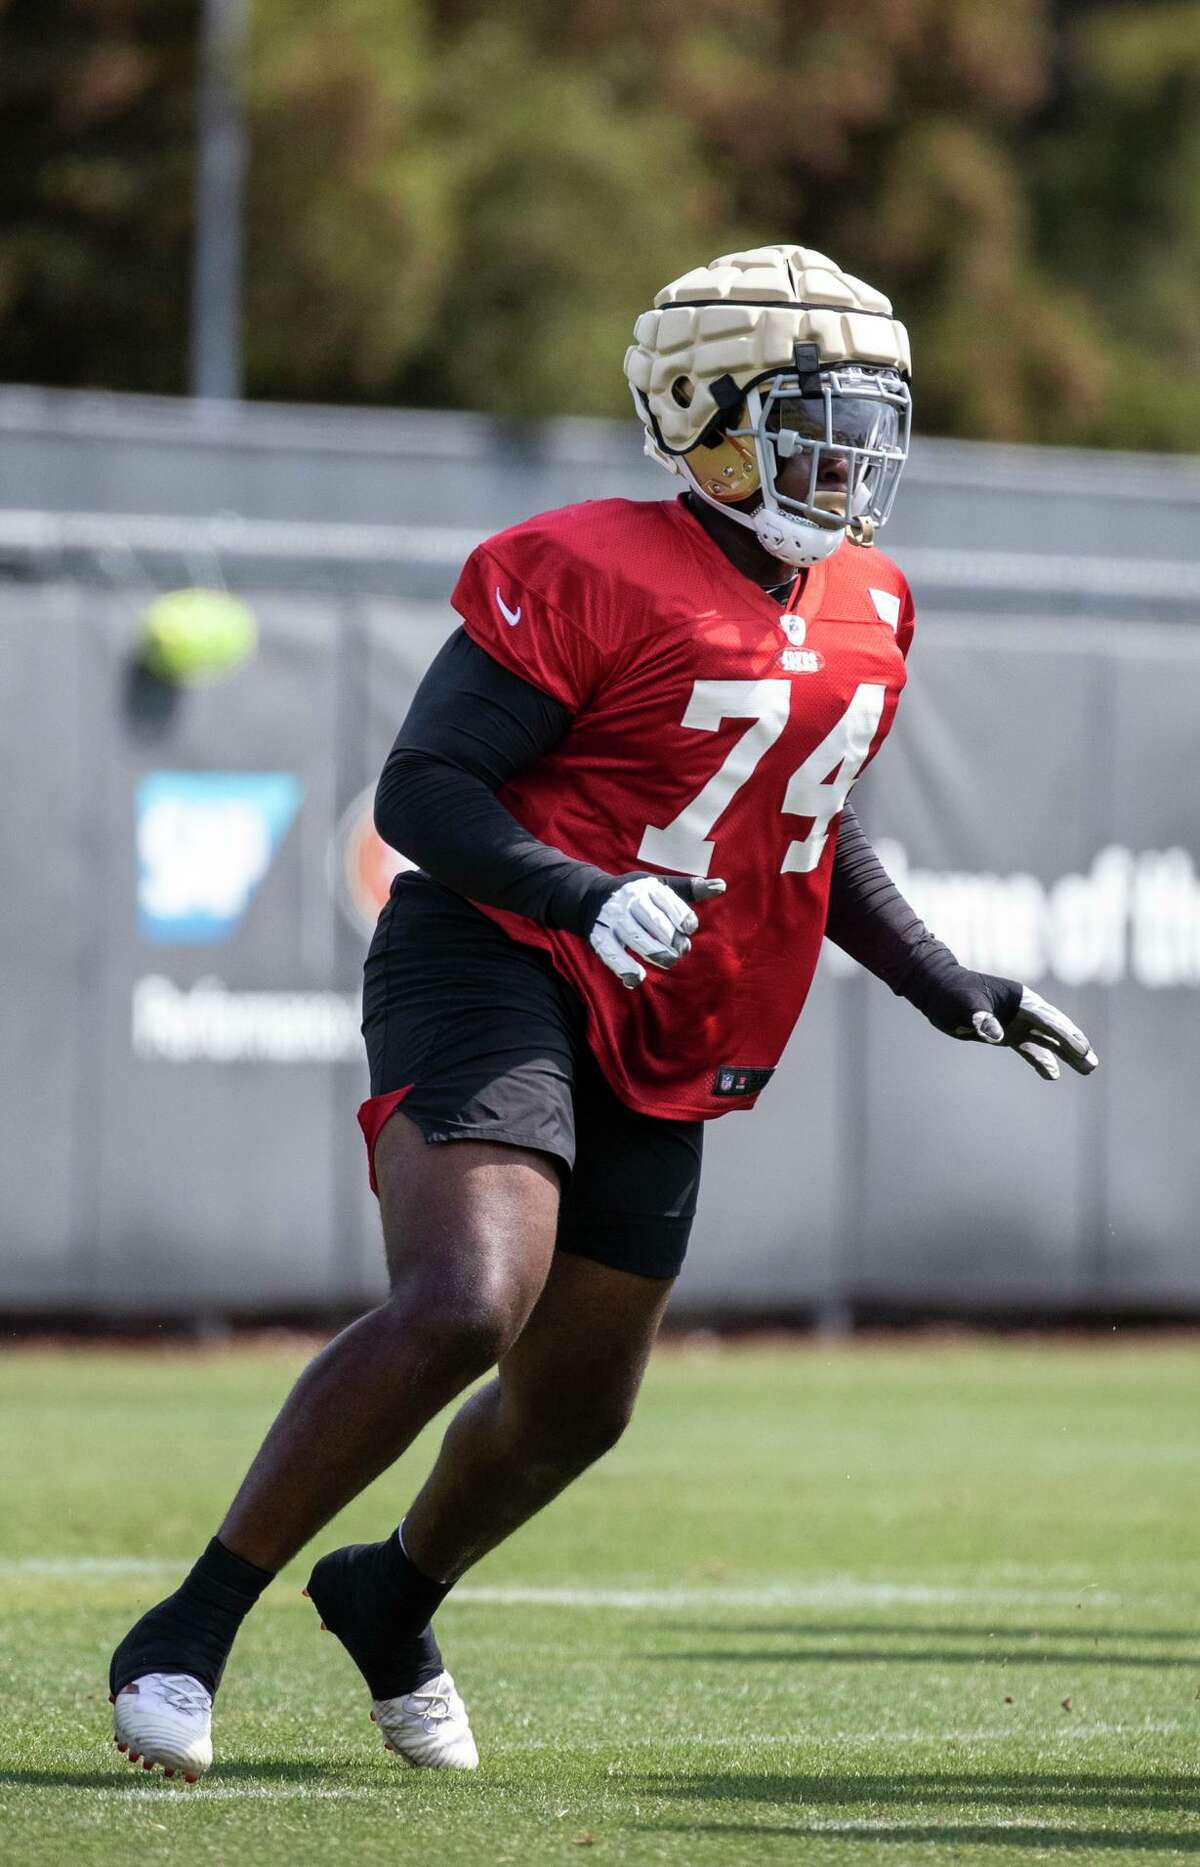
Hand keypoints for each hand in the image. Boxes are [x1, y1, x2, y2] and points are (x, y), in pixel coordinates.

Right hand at [589, 874, 725, 988]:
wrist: (591, 897)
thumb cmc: (636, 894)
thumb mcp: (660, 886)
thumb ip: (690, 888)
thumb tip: (721, 885)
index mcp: (647, 887)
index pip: (668, 901)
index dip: (682, 916)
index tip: (690, 928)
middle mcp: (629, 901)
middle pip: (654, 921)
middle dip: (672, 939)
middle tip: (682, 950)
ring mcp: (613, 919)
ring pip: (636, 939)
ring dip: (656, 954)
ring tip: (669, 961)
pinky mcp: (598, 936)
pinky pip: (612, 954)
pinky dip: (624, 967)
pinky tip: (637, 978)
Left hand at [964, 986, 1098, 1081]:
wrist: (938, 991)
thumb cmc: (951, 992)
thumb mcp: (963, 1004)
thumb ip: (980, 1017)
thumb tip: (995, 1035)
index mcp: (1019, 998)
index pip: (1047, 1018)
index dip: (1064, 1034)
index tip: (1081, 1049)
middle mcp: (1024, 1010)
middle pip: (1055, 1028)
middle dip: (1074, 1045)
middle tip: (1091, 1063)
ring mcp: (1018, 1022)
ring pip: (1048, 1040)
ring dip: (1066, 1054)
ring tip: (1088, 1069)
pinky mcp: (1009, 1033)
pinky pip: (1030, 1048)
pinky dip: (1042, 1060)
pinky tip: (1052, 1074)